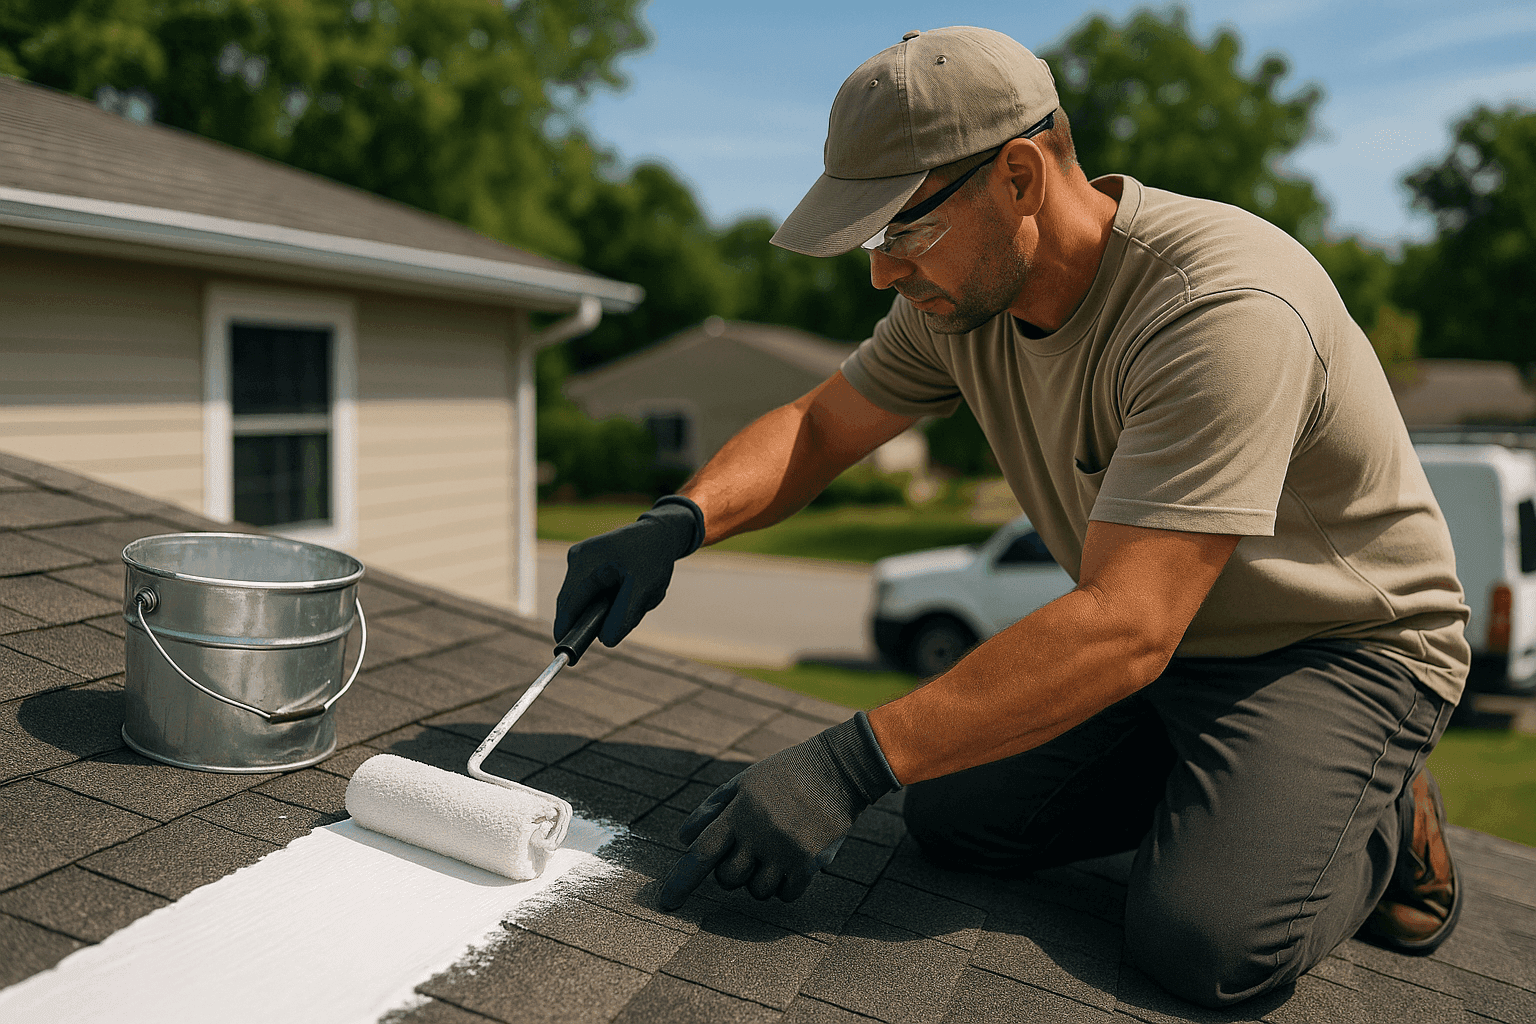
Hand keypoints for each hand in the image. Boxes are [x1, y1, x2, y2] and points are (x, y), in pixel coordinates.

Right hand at [554, 497, 703, 647]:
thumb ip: (623, 616)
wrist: (662, 531)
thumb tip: (605, 641)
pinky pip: (592, 589)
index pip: (568, 606)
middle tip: (624, 618)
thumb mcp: (643, 590)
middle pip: (575, 603)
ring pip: (585, 598)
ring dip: (605, 607)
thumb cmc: (653, 557)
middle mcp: (577, 558)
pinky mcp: (588, 562)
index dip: (567, 631)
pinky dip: (608, 597)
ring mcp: (581, 559)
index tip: (567, 654)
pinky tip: (630, 589)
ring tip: (635, 597)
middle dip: (596, 617)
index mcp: (584, 563)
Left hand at [658, 712, 899, 908]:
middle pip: (728, 879)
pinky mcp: (810, 862)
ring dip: (759, 881)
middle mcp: (759, 833)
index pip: (701, 852)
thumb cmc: (784, 775)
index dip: (681, 880)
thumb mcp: (743, 781)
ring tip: (772, 855)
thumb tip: (684, 840)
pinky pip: (785, 895)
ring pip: (757, 891)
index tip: (667, 903)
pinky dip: (784, 886)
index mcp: (739, 811)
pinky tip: (792, 863)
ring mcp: (785, 850)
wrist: (837, 770)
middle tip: (746, 855)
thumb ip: (712, 808)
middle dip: (731, 873)